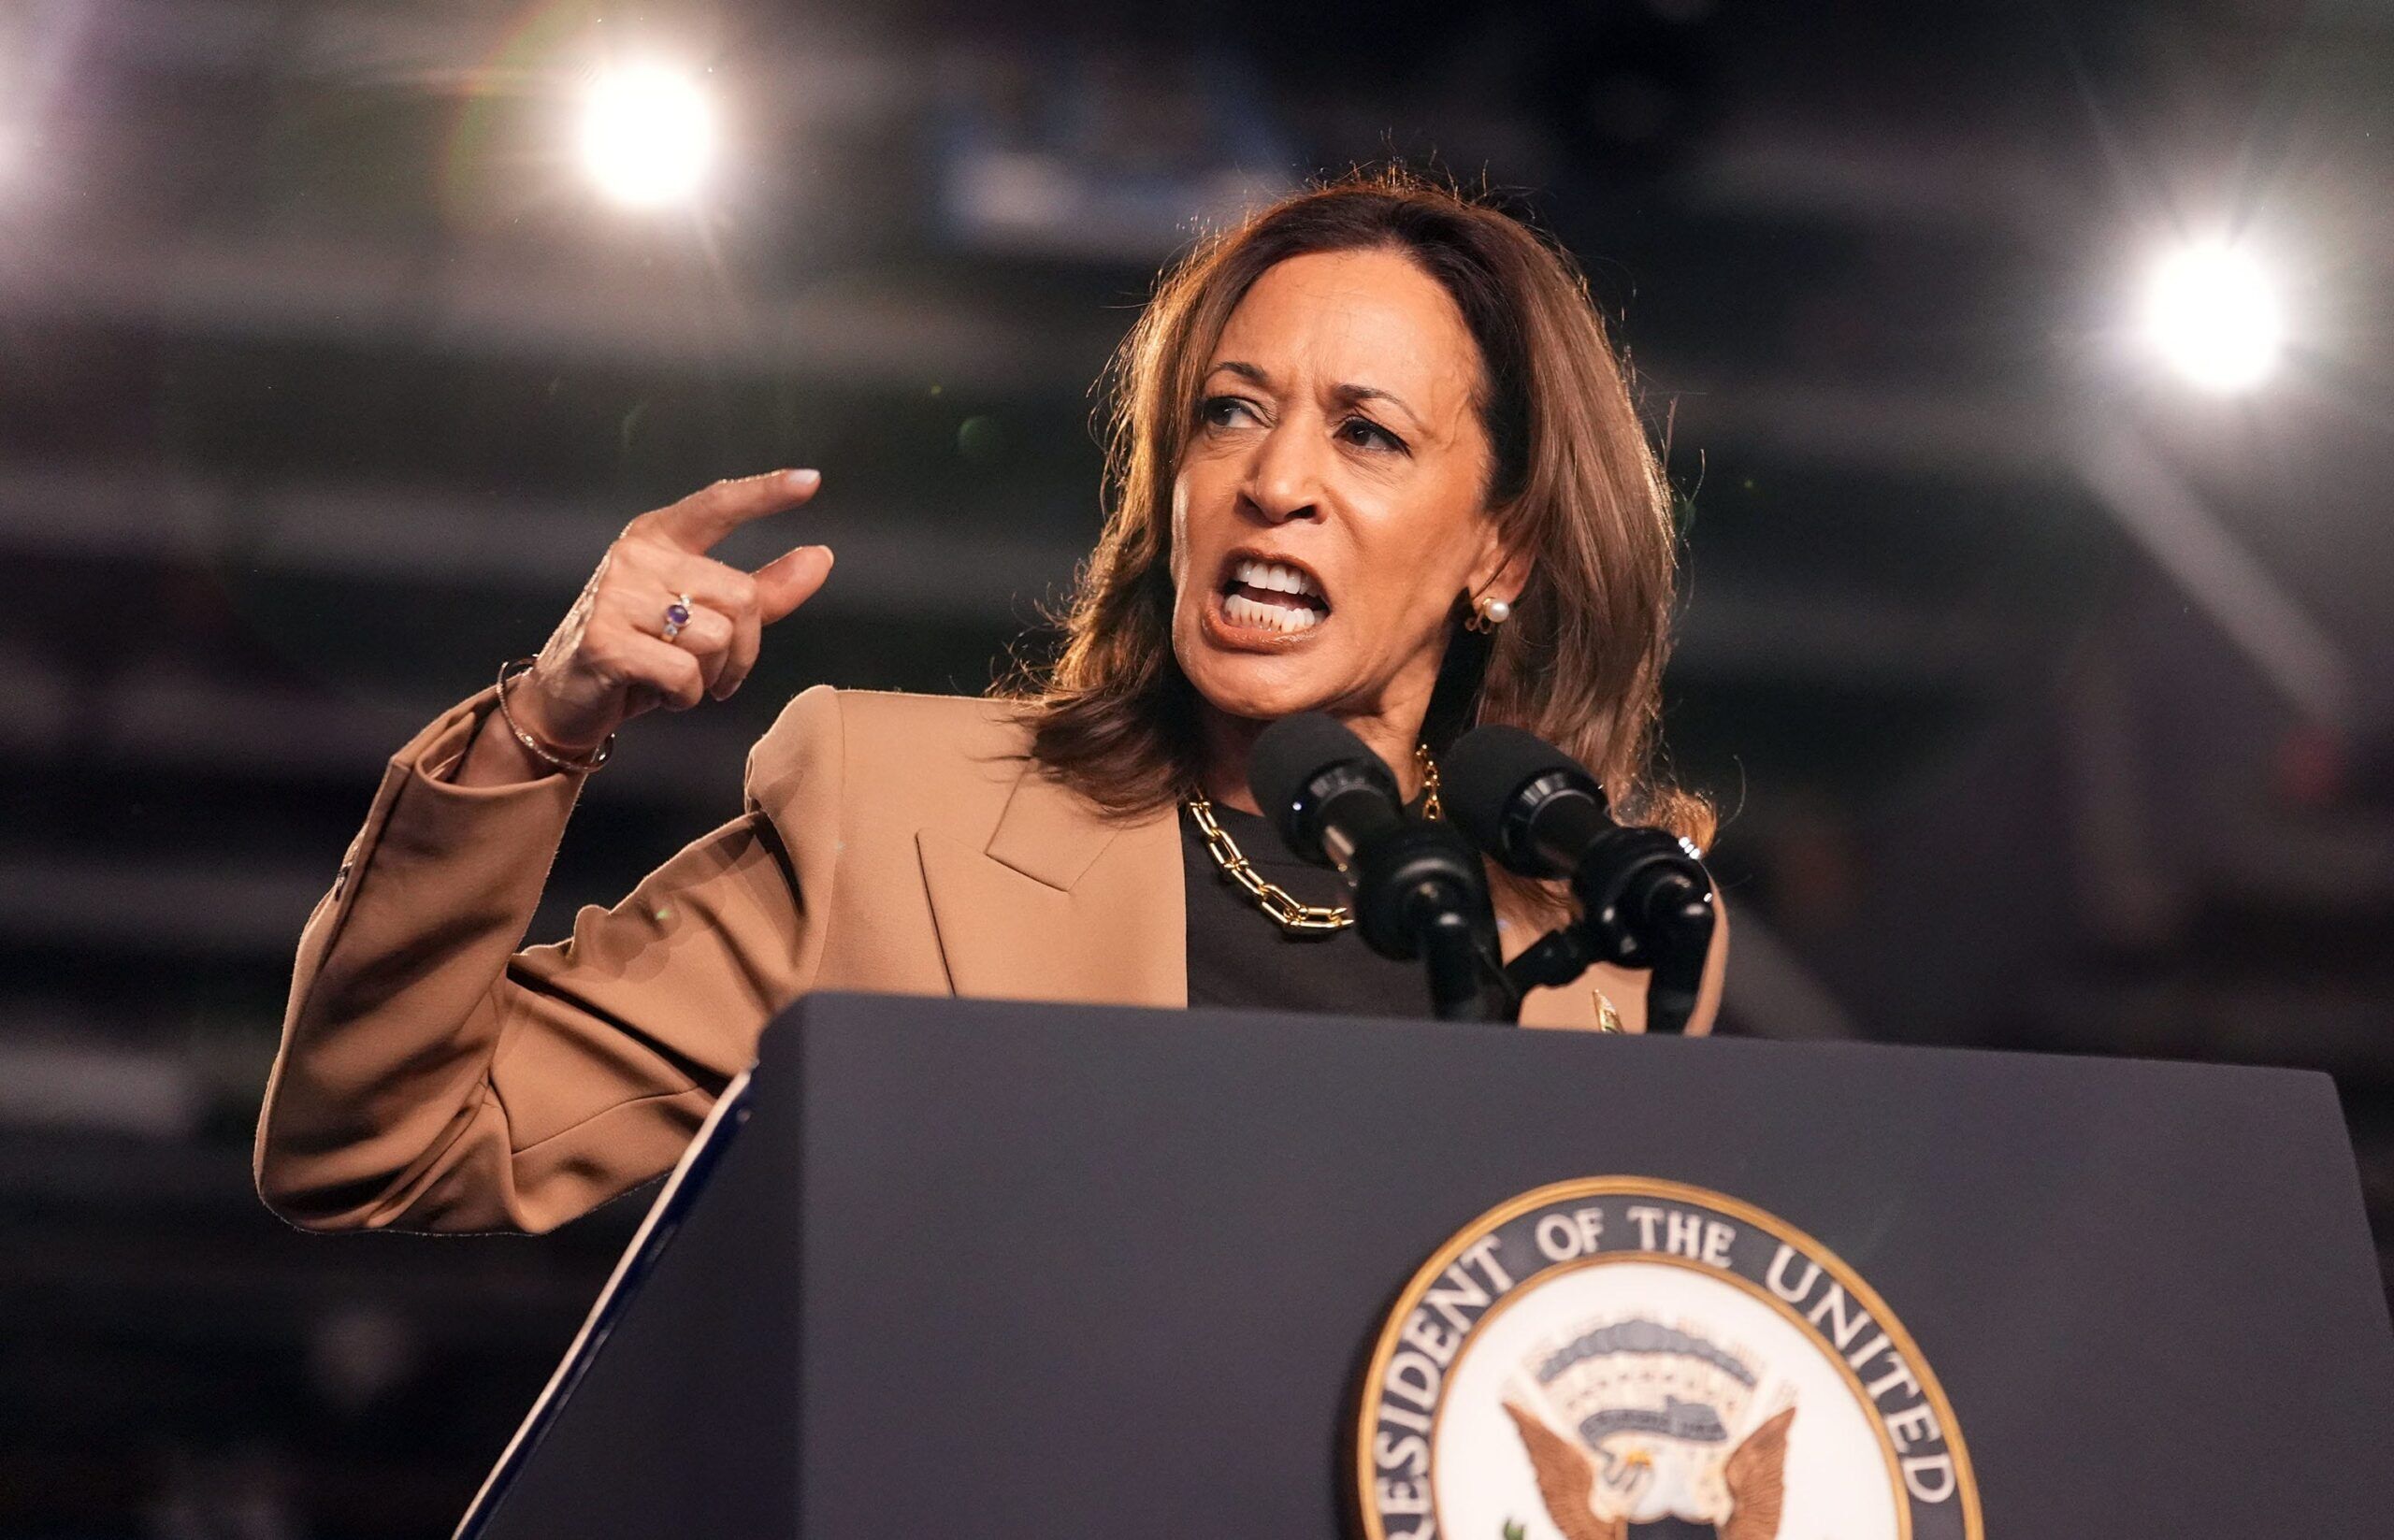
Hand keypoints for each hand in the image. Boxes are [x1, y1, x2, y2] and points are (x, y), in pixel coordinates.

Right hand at [510, 470, 833, 751]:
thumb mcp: (705, 617)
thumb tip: (820, 557)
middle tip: (715, 672)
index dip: (765, 493)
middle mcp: (636, 555)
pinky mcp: (605, 640)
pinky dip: (685, 697)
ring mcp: (616, 595)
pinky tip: (658, 692)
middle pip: (741, 596)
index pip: (718, 504)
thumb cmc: (641, 653)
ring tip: (677, 678)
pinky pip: (685, 674)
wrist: (566, 698)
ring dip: (711, 676)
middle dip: (743, 649)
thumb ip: (763, 589)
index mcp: (660, 538)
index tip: (811, 481)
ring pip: (717, 638)